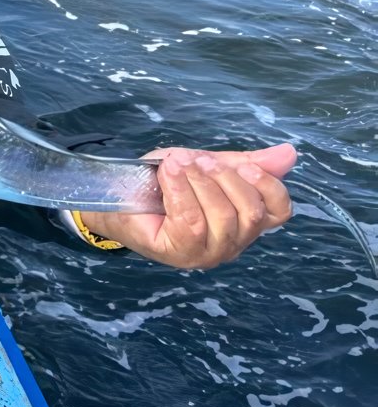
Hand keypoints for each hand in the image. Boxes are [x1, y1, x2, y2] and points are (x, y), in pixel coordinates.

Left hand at [83, 143, 295, 268]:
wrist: (117, 195)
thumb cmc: (164, 182)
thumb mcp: (206, 164)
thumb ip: (244, 162)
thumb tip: (290, 152)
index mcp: (245, 220)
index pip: (279, 211)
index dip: (269, 186)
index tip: (242, 164)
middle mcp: (233, 242)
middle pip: (251, 213)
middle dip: (225, 179)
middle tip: (198, 160)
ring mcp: (207, 253)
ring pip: (222, 218)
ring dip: (198, 182)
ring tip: (176, 163)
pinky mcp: (180, 254)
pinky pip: (191, 222)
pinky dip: (180, 191)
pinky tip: (167, 174)